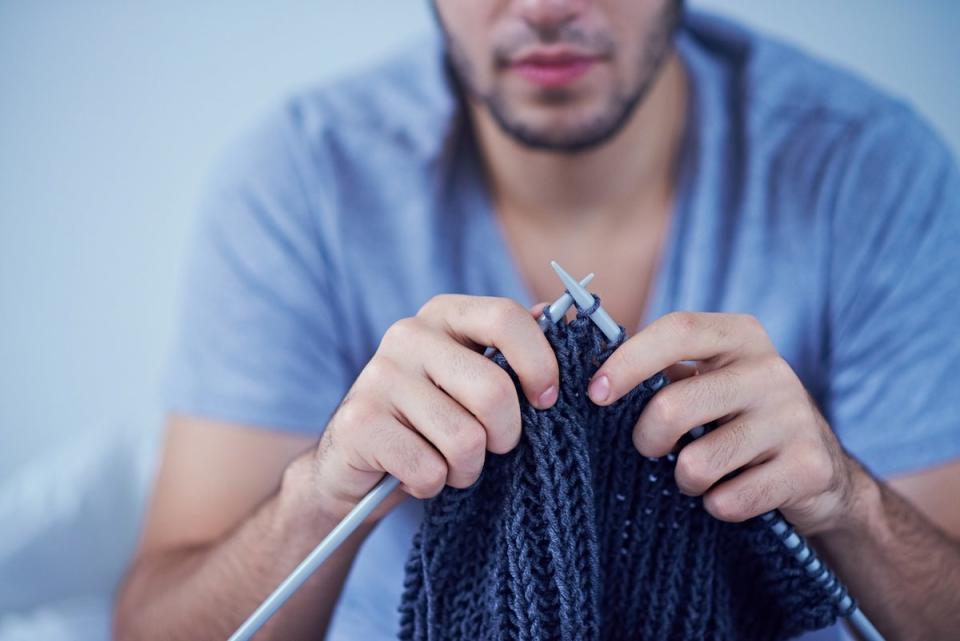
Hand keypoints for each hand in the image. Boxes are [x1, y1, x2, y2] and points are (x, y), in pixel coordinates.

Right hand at [285, 296, 559, 522]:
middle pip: (493, 391)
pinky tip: (414, 474)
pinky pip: (429, 470)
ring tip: (449, 463)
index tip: (548, 401)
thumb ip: (516, 349)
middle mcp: (408, 334)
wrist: (354, 462)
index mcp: (444, 314)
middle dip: (506, 436)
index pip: (505, 318)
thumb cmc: (432, 417)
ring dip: (467, 469)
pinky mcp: (359, 423)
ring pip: (465, 439)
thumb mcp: (474, 376)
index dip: (539, 363)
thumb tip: (570, 320)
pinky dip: (432, 486)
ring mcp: (378, 376)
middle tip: (493, 447)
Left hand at [586, 311, 864, 534]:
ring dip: (685, 480)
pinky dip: (718, 506)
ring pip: (696, 464)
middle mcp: (771, 368)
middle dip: (646, 438)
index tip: (596, 393)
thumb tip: (565, 339)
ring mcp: (794, 417)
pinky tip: (732, 492)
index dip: (628, 360)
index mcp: (739, 335)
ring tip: (700, 472)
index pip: (677, 329)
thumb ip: (653, 364)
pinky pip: (729, 501)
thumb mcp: (704, 378)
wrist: (817, 472)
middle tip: (651, 447)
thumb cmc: (735, 416)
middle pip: (673, 405)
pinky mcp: (808, 467)